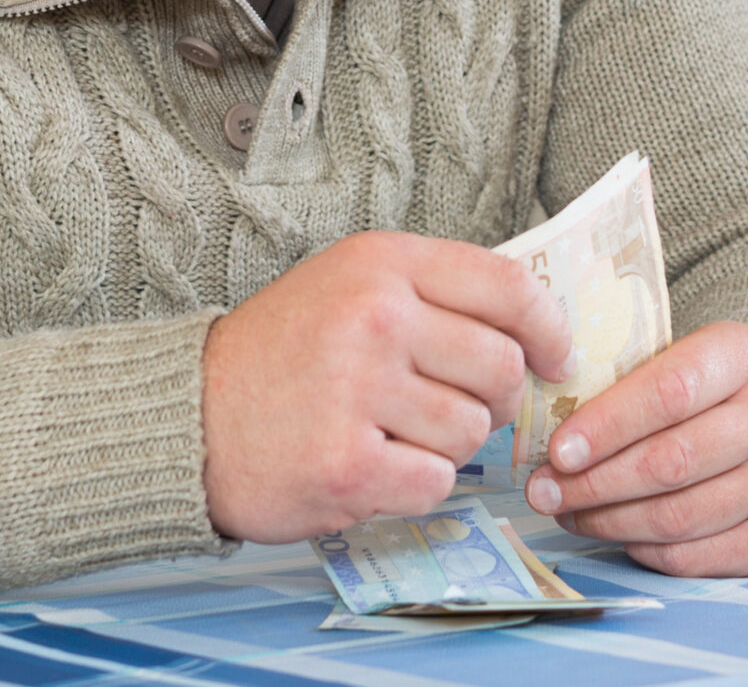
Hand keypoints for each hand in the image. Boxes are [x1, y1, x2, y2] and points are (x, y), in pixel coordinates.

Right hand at [199, 231, 572, 543]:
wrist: (190, 416)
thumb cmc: (283, 353)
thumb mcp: (352, 285)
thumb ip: (433, 294)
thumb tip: (532, 327)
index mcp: (383, 264)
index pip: (509, 287)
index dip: (549, 328)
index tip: (557, 357)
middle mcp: (375, 318)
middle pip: (501, 367)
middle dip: (496, 398)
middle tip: (462, 407)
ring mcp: (360, 390)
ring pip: (473, 432)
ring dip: (448, 444)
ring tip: (396, 432)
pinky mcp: (348, 463)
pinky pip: (436, 482)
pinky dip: (417, 483)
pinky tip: (375, 464)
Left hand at [522, 320, 747, 576]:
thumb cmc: (701, 390)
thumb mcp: (672, 360)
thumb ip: (622, 387)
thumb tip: (549, 440)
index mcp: (746, 355)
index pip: (670, 392)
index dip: (607, 426)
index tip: (558, 452)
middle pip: (672, 461)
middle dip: (596, 483)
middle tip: (546, 492)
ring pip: (680, 516)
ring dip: (611, 521)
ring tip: (570, 512)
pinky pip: (696, 557)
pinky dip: (646, 550)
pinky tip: (618, 532)